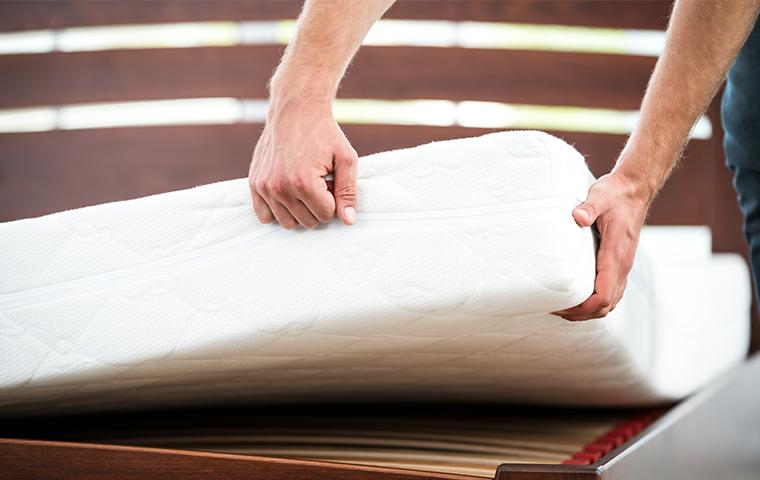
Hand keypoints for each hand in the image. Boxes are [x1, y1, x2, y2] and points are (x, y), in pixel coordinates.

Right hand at [248, 99, 358, 228]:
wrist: (296, 109)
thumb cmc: (323, 133)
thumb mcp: (345, 159)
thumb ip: (348, 192)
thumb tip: (348, 221)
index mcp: (304, 183)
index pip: (326, 215)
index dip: (333, 200)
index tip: (330, 181)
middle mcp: (281, 187)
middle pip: (308, 221)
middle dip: (318, 206)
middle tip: (318, 182)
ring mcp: (265, 187)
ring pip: (288, 223)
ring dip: (300, 210)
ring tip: (303, 187)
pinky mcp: (255, 184)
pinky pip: (265, 216)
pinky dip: (279, 211)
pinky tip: (288, 194)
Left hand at [554, 172, 650, 320]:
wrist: (635, 189)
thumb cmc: (616, 194)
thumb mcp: (600, 196)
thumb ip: (589, 207)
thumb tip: (577, 216)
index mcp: (616, 256)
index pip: (602, 295)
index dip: (582, 308)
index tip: (562, 307)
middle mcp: (622, 266)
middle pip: (605, 306)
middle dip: (581, 314)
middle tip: (556, 310)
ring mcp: (623, 266)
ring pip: (610, 302)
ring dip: (588, 311)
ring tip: (564, 308)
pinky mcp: (620, 263)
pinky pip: (611, 292)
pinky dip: (596, 302)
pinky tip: (579, 297)